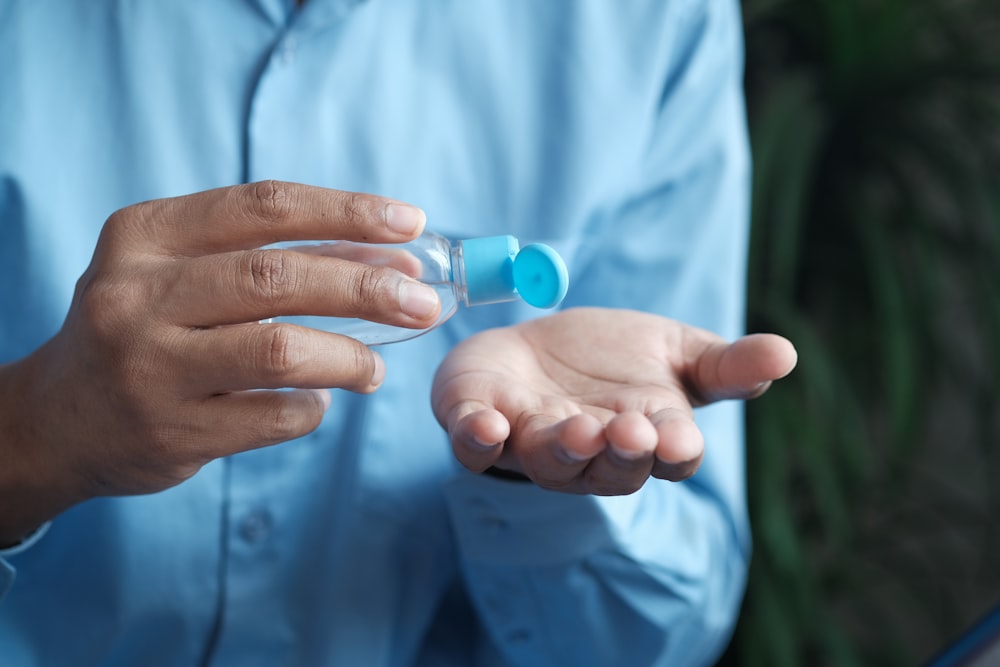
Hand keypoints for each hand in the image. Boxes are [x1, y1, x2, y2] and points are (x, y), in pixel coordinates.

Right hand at [0, 181, 440, 543]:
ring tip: (377, 368)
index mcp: (144, 235)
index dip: (348, 212)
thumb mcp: (182, 274)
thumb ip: (273, 259)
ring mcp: (148, 367)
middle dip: (368, 287)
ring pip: (281, 351)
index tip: (411, 223)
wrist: (57, 420)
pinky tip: (319, 400)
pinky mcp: (169, 432)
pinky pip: (274, 416)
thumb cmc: (143, 330)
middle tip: (426, 304)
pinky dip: (313, 407)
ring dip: (350, 357)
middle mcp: (136, 295)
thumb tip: (393, 260)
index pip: (265, 206)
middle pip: (278, 277)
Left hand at [432, 307, 796, 494]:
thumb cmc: (610, 362)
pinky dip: (480, 438)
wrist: (532, 353)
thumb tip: (786, 354)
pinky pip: (476, 447)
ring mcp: (532, 443)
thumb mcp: (675, 353)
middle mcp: (590, 453)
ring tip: (579, 429)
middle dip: (619, 453)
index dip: (673, 448)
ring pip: (549, 460)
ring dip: (564, 448)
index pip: (669, 454)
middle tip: (628, 431)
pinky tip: (489, 424)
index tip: (677, 436)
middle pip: (610, 469)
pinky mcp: (479, 425)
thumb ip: (726, 364)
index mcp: (645, 435)